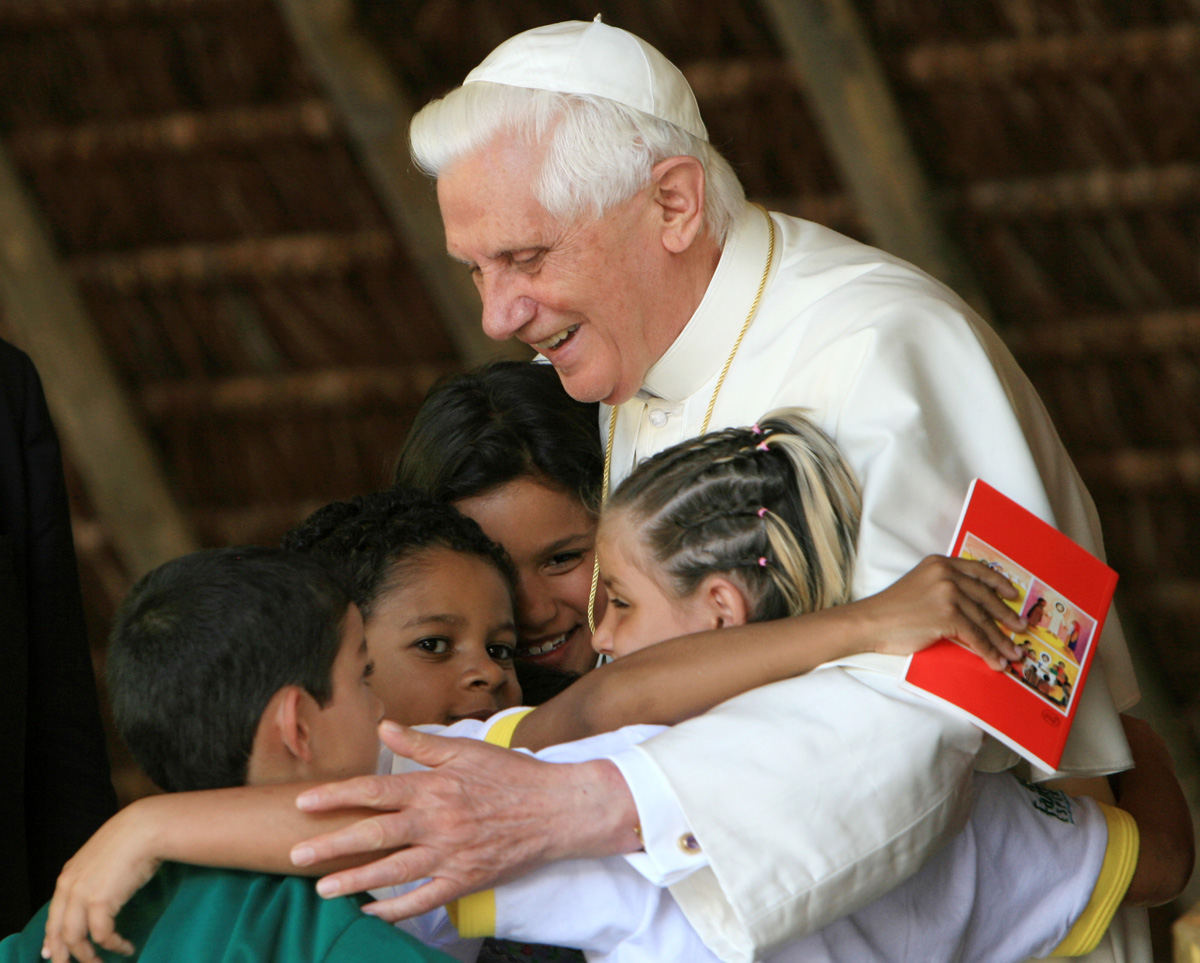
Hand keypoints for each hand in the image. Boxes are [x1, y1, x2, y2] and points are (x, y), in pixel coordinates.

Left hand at [41, 803, 161, 962]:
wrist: (145, 829)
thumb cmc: (131, 839)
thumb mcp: (102, 859)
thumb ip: (91, 878)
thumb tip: (96, 899)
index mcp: (68, 876)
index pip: (52, 916)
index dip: (51, 938)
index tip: (51, 954)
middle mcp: (69, 887)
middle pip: (58, 932)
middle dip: (64, 955)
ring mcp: (82, 895)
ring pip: (76, 939)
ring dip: (89, 957)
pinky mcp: (100, 902)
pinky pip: (102, 934)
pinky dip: (114, 945)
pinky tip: (125, 947)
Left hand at [291, 721, 636, 919]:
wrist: (556, 809)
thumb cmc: (511, 775)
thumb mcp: (466, 750)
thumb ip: (420, 744)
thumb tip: (383, 727)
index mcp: (434, 786)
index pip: (375, 790)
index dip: (337, 796)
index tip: (303, 803)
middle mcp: (437, 821)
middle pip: (374, 835)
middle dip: (331, 845)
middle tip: (296, 856)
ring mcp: (450, 854)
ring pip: (393, 871)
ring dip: (354, 880)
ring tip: (322, 888)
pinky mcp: (465, 880)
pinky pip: (423, 899)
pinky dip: (396, 909)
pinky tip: (371, 911)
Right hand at [855, 555, 1024, 668]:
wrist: (870, 622)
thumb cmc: (891, 609)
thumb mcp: (919, 585)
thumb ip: (942, 587)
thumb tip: (972, 606)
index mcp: (939, 563)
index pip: (978, 570)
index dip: (999, 583)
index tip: (1012, 595)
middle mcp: (946, 574)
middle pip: (986, 596)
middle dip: (1006, 616)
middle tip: (1021, 628)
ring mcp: (948, 593)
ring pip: (983, 620)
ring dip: (1001, 640)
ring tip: (1013, 653)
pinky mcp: (947, 615)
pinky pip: (975, 636)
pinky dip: (989, 651)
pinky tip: (996, 661)